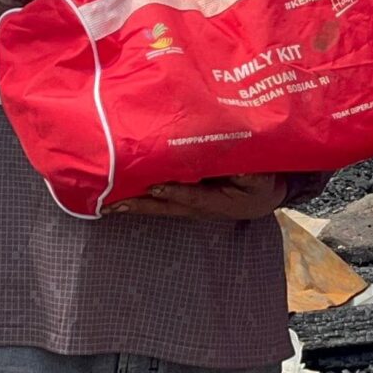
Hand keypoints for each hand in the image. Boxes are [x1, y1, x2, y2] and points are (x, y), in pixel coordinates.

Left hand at [103, 173, 288, 221]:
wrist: (263, 196)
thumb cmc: (261, 184)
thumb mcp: (261, 178)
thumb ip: (246, 172)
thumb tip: (231, 164)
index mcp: (219, 202)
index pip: (194, 196)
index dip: (175, 191)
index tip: (155, 187)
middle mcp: (199, 208)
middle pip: (166, 206)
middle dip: (139, 205)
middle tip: (112, 204)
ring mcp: (190, 207)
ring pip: (159, 206)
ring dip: (135, 203)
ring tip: (108, 202)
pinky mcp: (186, 201)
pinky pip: (161, 199)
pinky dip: (142, 197)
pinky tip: (124, 192)